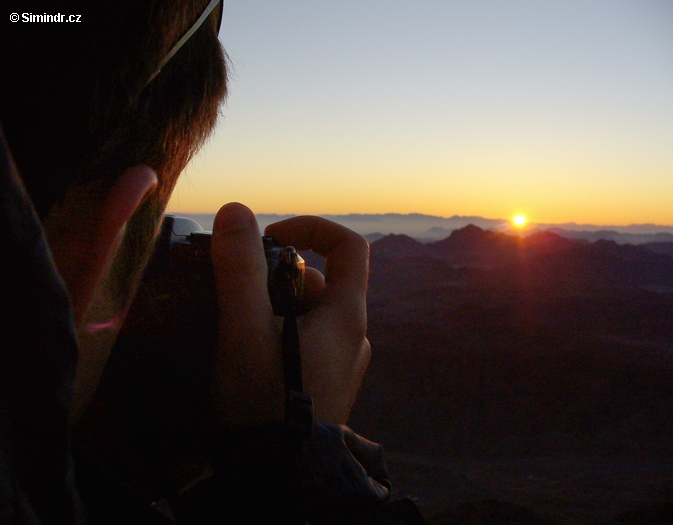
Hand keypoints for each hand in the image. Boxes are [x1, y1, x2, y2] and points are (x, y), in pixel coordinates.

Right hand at [210, 203, 370, 426]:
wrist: (277, 479)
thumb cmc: (263, 402)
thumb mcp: (244, 331)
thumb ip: (239, 271)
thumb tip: (236, 210)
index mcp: (346, 316)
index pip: (350, 247)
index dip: (312, 228)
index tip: (270, 237)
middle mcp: (352, 336)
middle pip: (318, 281)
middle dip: (273, 277)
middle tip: (232, 294)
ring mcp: (341, 363)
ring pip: (306, 313)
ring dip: (270, 307)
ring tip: (232, 327)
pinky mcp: (325, 385)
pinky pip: (303, 341)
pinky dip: (276, 332)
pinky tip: (245, 354)